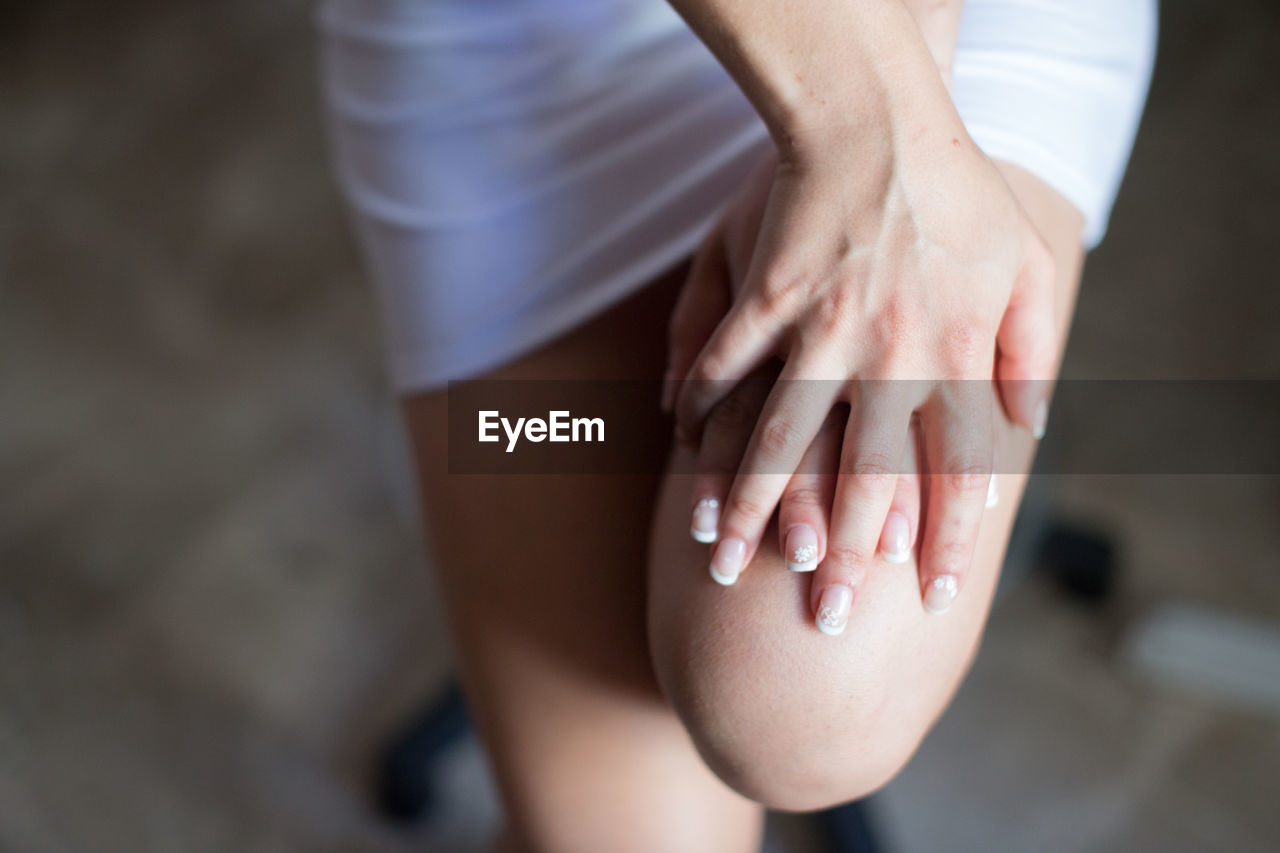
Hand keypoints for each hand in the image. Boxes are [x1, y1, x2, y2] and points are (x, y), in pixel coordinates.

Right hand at [665, 111, 1052, 616]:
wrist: (882, 120)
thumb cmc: (958, 193)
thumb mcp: (1023, 267)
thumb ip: (1030, 354)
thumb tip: (1032, 428)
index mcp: (953, 355)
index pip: (954, 470)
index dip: (942, 536)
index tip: (925, 595)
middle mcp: (886, 358)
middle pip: (864, 476)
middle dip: (843, 554)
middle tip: (820, 619)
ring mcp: (818, 333)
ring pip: (781, 438)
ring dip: (751, 504)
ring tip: (724, 560)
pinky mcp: (765, 303)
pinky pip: (726, 365)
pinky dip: (701, 404)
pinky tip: (681, 448)